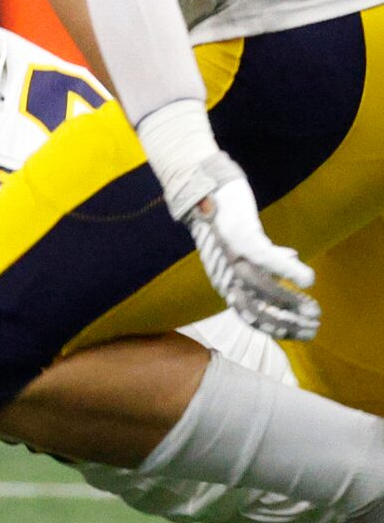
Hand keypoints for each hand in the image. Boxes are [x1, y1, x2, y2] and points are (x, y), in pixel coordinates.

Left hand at [176, 157, 319, 338]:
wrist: (208, 187)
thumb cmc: (229, 218)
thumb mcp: (250, 246)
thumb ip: (267, 261)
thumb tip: (294, 267)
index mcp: (225, 281)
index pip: (249, 316)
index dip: (276, 328)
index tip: (300, 335)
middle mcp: (224, 274)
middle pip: (254, 309)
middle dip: (285, 322)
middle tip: (312, 327)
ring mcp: (231, 256)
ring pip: (262, 287)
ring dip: (290, 301)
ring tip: (313, 308)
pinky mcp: (240, 236)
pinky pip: (265, 258)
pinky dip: (287, 269)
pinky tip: (307, 279)